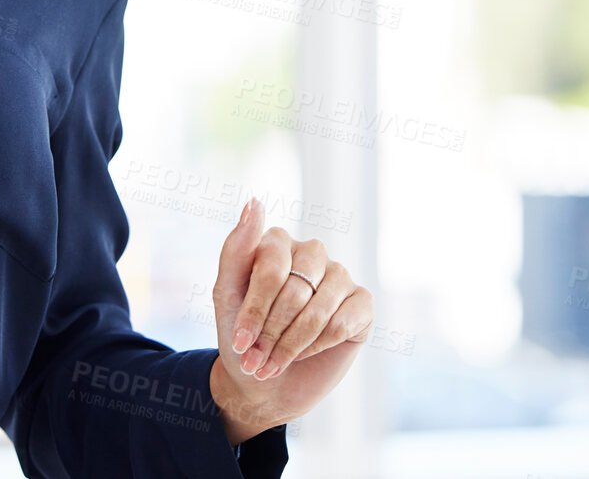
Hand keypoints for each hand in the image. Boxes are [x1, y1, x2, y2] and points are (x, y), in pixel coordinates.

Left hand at [208, 196, 373, 438]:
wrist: (264, 385)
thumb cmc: (242, 335)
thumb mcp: (226, 294)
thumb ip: (236, 248)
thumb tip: (254, 202)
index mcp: (276, 242)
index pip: (271, 266)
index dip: (255, 308)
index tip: (241, 340)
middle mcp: (311, 252)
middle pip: (295, 289)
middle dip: (272, 331)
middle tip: (256, 358)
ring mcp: (339, 275)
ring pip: (319, 308)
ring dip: (292, 344)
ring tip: (273, 362)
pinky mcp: (362, 303)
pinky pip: (343, 322)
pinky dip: (319, 345)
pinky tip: (306, 353)